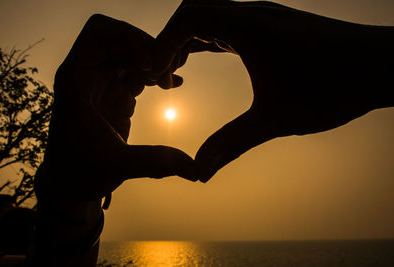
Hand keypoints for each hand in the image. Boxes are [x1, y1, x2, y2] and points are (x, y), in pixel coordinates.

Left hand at [37, 14, 197, 202]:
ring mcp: (103, 85)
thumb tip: (196, 169)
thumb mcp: (117, 165)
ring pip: (131, 55)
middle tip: (166, 72)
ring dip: (153, 62)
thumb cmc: (81, 173)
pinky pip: (137, 73)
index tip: (148, 62)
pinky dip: (155, 74)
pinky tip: (173, 85)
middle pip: (121, 40)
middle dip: (147, 49)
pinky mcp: (115, 96)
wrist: (71, 184)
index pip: (99, 33)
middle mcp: (89, 76)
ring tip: (170, 81)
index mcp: (77, 81)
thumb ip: (156, 162)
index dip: (127, 38)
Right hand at [155, 0, 393, 181]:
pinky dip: (211, 38)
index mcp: (248, 26)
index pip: (187, 17)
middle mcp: (254, 12)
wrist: (382, 66)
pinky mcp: (275, 24)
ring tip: (177, 69)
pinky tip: (208, 58)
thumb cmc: (334, 86)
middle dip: (171, 40)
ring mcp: (265, 16)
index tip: (155, 75)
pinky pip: (230, 23)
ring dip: (190, 38)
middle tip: (163, 74)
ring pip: (212, 16)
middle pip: (194, 11)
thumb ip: (232, 143)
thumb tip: (200, 171)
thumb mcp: (276, 119)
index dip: (162, 43)